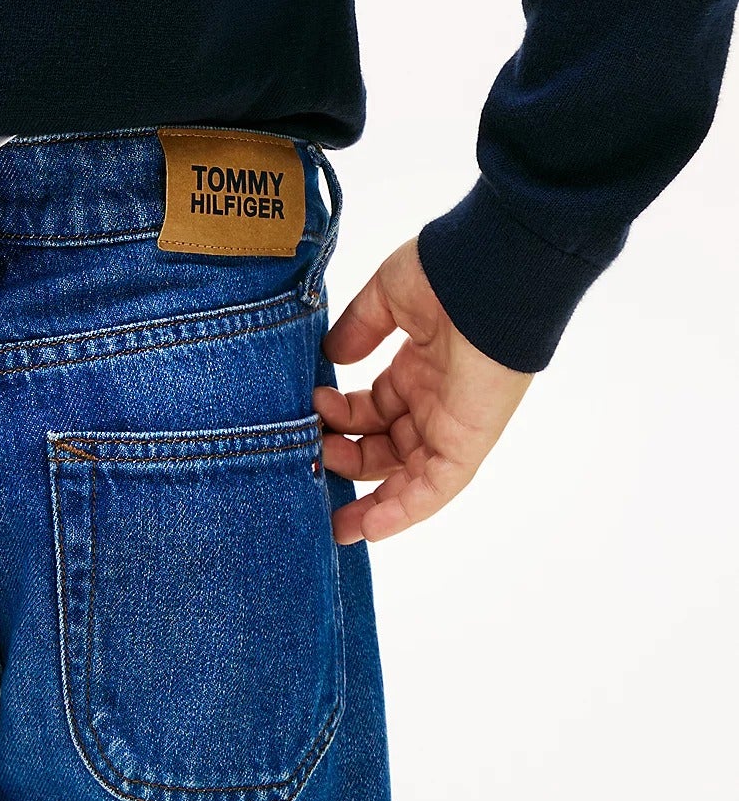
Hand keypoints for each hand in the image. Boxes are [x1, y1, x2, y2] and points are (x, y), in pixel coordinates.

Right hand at [313, 234, 532, 543]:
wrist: (491, 273)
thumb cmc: (444, 274)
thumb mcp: (388, 299)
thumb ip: (358, 328)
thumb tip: (330, 357)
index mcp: (418, 368)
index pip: (374, 408)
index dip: (340, 417)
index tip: (308, 410)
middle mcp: (435, 400)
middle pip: (387, 446)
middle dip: (348, 458)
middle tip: (308, 455)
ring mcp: (451, 422)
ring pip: (408, 476)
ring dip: (370, 496)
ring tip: (331, 515)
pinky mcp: (467, 441)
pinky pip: (436, 487)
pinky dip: (404, 508)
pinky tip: (367, 526)